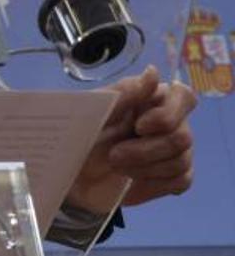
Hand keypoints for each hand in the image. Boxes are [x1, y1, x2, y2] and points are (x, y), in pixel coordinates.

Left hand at [66, 65, 196, 213]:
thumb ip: (124, 92)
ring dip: (145, 168)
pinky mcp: (173, 177)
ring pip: (181, 161)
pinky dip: (153, 183)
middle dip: (145, 151)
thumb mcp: (93, 111)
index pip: (184, 96)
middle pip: (182, 136)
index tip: (139, 126)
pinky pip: (181, 181)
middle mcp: (169, 123)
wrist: (71, 172)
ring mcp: (174, 151)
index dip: (169, 113)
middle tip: (114, 156)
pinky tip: (131, 180)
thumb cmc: (80, 134)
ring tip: (117, 167)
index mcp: (150, 100)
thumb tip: (153, 72)